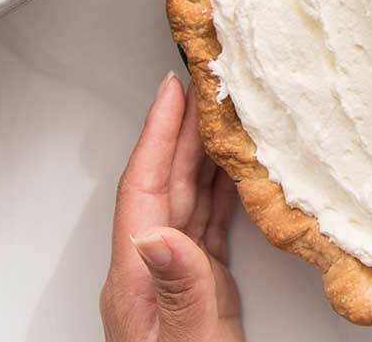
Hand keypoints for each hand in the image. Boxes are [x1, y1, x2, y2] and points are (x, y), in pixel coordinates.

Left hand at [100, 73, 243, 341]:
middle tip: (203, 83)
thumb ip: (179, 289)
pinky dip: (222, 189)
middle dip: (181, 128)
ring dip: (203, 152)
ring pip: (186, 197)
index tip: (171, 90)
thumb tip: (158, 233)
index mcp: (136, 275)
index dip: (157, 134)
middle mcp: (150, 267)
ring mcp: (172, 275)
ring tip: (223, 114)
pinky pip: (207, 222)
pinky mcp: (200, 286)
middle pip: (163, 182)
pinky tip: (235, 171)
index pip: (143, 187)